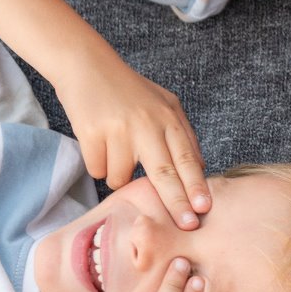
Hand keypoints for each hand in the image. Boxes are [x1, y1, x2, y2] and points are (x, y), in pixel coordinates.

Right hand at [59, 52, 208, 228]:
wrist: (86, 65)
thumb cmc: (128, 90)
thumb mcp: (164, 104)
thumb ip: (182, 134)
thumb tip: (199, 169)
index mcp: (167, 117)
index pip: (186, 158)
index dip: (196, 185)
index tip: (204, 209)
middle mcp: (146, 123)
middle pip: (164, 173)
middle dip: (177, 203)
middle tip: (187, 226)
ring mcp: (119, 129)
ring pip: (122, 178)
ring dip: (119, 176)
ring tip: (116, 150)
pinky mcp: (92, 134)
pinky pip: (99, 170)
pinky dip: (99, 165)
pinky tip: (99, 143)